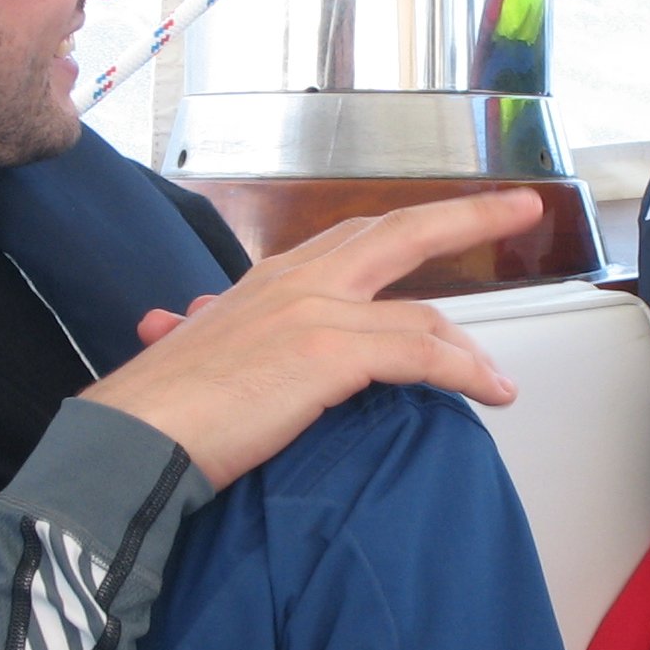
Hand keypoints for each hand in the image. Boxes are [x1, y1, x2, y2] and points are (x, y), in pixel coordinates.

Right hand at [83, 189, 538, 488]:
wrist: (130, 440)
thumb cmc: (154, 414)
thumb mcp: (192, 354)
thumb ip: (214, 331)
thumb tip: (193, 322)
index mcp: (267, 281)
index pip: (351, 241)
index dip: (404, 227)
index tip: (446, 220)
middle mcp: (295, 282)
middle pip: (399, 233)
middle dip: (466, 220)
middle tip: (519, 209)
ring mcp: (315, 311)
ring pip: (421, 311)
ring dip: (471, 346)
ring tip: (501, 378)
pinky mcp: (329, 352)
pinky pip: (421, 353)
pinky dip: (465, 371)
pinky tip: (492, 391)